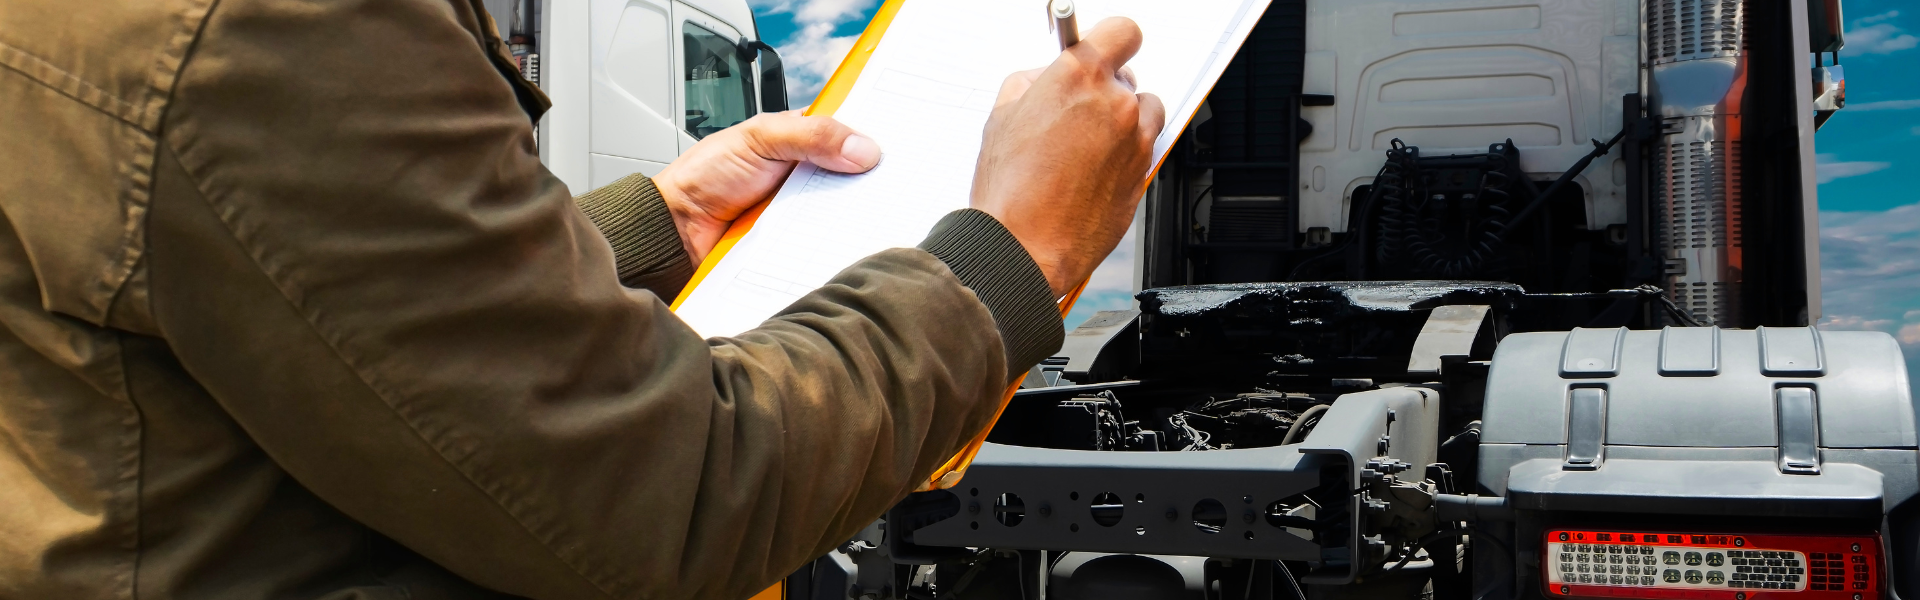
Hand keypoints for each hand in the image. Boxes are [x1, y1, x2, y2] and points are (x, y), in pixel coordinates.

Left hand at [652, 112, 881, 264]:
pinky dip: (838, 243)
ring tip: (883, 214)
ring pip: (846, 212)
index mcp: (800, 138)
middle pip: (855, 176)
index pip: (849, 133)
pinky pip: (828, 243)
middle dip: (874, 180)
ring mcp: (804, 210)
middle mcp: (807, 174)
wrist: (675, 230)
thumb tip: (863, 149)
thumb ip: (811, 136)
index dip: (874, 137)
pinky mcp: (799, 244)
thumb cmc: (704, 176)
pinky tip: (851, 243)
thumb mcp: (759, 139)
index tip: (904, 142)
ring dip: (859, 215)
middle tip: (900, 183)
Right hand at [970, 17, 1165, 296]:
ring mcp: (1136, 140)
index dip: (1111, 40)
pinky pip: (1142, 149)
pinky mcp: (1143, 174)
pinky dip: (1124, 153)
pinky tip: (1091, 172)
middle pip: (1128, 76)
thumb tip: (1046, 76)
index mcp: (1080, 76)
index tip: (1102, 50)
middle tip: (1075, 112)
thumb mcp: (1001, 117)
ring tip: (1087, 145)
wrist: (1024, 249)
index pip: (1122, 31)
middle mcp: (1116, 102)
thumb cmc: (1009, 192)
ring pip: (1144, 112)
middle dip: (1104, 89)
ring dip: (1123, 120)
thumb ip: (1032, 83)